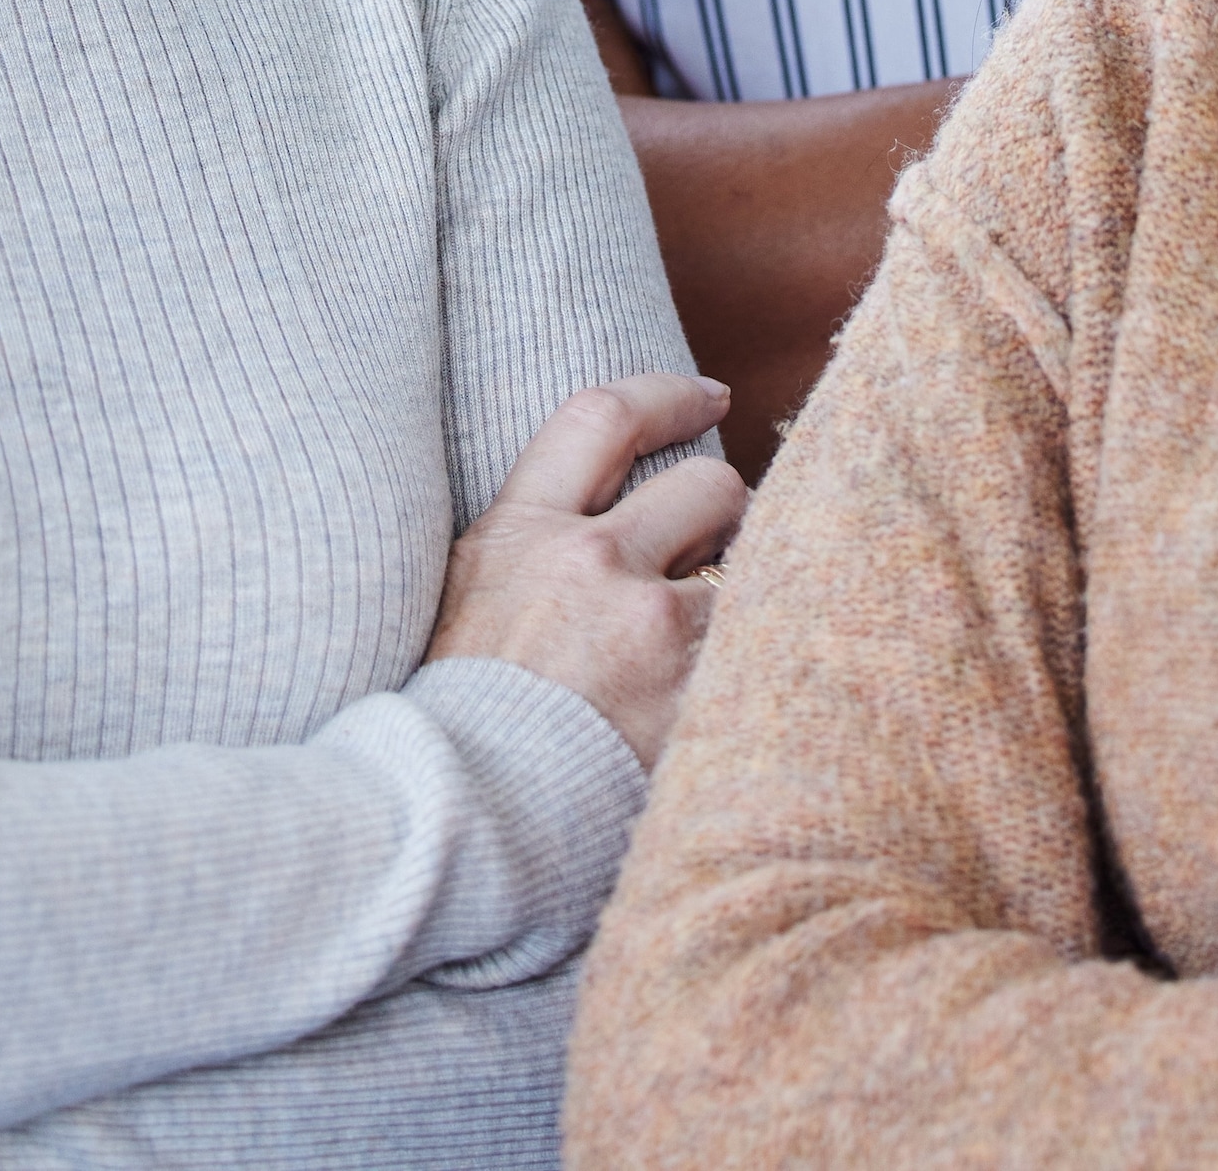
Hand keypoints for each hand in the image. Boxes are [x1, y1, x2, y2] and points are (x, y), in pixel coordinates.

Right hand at [423, 374, 746, 766]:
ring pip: (748, 565)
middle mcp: (586, 561)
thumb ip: (527, 550)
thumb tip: (592, 515)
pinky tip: (741, 690)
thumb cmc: (459, 722)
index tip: (708, 397)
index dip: (668, 396)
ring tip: (723, 637)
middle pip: (706, 482)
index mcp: (519, 532)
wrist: (461, 821)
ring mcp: (644, 626)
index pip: (602, 416)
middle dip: (728, 511)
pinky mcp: (690, 692)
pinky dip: (758, 660)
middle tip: (721, 552)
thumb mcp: (466, 602)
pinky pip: (757, 645)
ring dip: (746, 592)